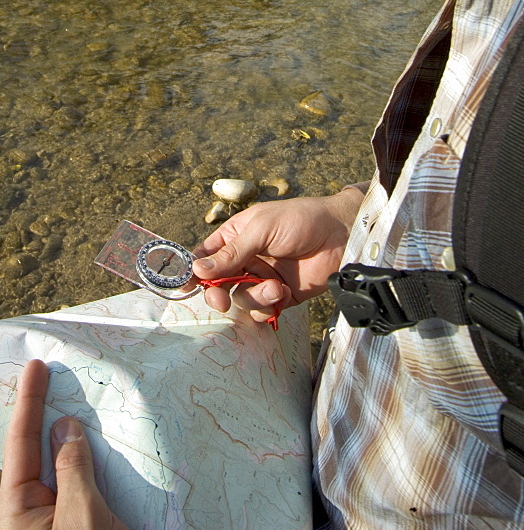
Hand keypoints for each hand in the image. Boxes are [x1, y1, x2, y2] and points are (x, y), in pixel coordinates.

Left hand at [0, 359, 146, 529]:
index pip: (21, 448)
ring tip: (79, 399)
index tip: (35, 368)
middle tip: (52, 375)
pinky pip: (82, 486)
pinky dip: (92, 461)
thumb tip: (64, 429)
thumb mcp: (83, 517)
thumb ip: (72, 468)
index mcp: (17, 519)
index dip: (30, 404)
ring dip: (75, 438)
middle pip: (37, 456)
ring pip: (63, 469)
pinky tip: (102, 442)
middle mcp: (32, 521)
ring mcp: (56, 528)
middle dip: (48, 416)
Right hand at [192, 190, 362, 323]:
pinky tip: (283, 292)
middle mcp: (245, 259)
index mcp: (235, 237)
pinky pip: (262, 310)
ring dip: (253, 297)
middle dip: (217, 293)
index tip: (187, 285)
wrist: (341, 235)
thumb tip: (198, 270)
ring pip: (240, 299)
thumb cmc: (300, 220)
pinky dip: (269, 306)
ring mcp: (262, 278)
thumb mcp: (262, 229)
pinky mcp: (281, 295)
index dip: (194, 272)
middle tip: (220, 299)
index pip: (206, 257)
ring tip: (274, 287)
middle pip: (218, 284)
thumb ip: (231, 252)